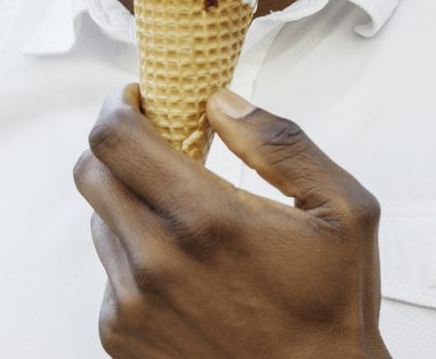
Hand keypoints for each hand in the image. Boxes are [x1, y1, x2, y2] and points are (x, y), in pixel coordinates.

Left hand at [73, 84, 389, 358]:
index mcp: (208, 220)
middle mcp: (157, 261)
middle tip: (157, 146)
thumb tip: (220, 103)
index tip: (138, 100)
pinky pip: (109, 272)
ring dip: (130, 203)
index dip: (118, 107)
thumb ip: (279, 143)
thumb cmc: (332, 306)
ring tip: (185, 218)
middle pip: (92, 173)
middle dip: (120, 147)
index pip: (115, 139)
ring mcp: (132, 304)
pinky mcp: (121, 336)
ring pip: (101, 221)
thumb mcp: (343, 209)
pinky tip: (185, 268)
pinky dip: (136, 255)